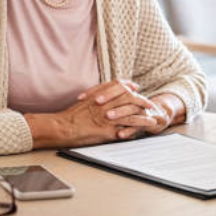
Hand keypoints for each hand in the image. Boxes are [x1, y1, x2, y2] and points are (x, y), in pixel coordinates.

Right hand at [27, 81, 158, 148]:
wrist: (61, 127)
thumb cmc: (69, 116)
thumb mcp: (82, 101)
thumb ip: (93, 96)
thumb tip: (101, 95)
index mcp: (99, 95)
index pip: (118, 86)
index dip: (128, 86)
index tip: (135, 87)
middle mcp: (106, 103)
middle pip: (129, 97)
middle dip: (141, 99)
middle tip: (149, 103)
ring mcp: (108, 116)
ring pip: (132, 111)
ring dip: (144, 113)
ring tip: (153, 116)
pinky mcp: (109, 129)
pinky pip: (128, 126)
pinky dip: (139, 125)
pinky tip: (146, 126)